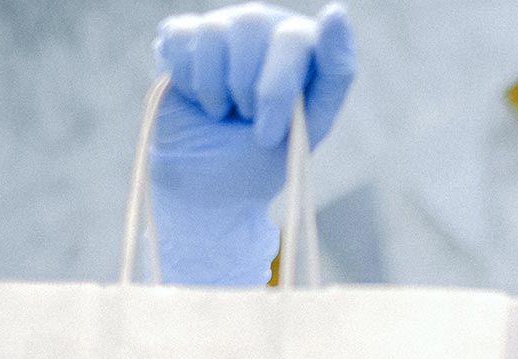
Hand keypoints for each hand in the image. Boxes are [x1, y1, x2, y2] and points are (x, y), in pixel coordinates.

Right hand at [149, 2, 354, 283]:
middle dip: (251, 88)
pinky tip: (199, 98)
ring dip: (216, 88)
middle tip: (252, 121)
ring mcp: (225, 27)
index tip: (320, 39)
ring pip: (213, 32)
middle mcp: (268, 27)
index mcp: (308, 47)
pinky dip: (188, 80)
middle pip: (253, 25)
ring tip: (225, 112)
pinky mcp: (185, 36)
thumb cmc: (265, 155)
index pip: (305, 36)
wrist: (210, 181)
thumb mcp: (309, 125)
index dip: (304, 55)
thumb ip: (333, 75)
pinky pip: (181, 39)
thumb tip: (337, 8)